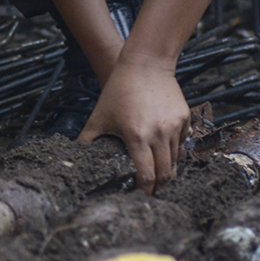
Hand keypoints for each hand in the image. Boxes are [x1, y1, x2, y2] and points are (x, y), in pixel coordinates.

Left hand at [78, 56, 188, 193]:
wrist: (146, 64)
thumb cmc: (119, 90)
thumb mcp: (100, 116)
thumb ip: (87, 141)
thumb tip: (74, 160)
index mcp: (137, 137)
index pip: (146, 175)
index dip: (145, 190)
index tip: (141, 196)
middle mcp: (159, 134)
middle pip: (166, 174)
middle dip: (160, 187)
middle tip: (153, 193)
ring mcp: (175, 127)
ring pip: (176, 160)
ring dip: (168, 170)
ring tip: (160, 176)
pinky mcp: (184, 119)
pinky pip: (183, 143)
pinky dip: (175, 151)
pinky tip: (166, 153)